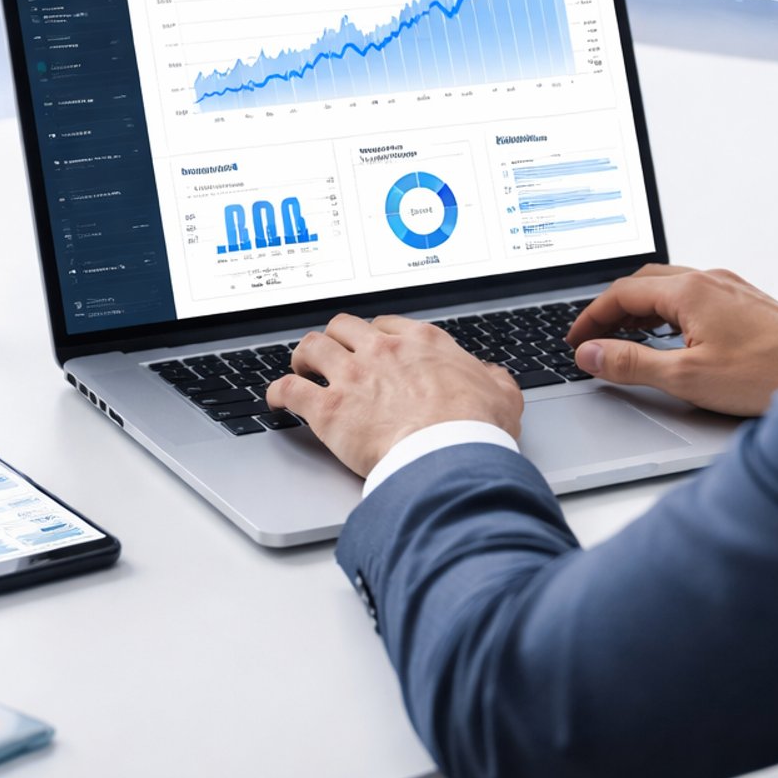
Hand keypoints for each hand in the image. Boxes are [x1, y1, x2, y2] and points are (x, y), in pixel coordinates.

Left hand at [266, 314, 524, 477]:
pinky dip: (278, 393)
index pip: (386, 324)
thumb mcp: (501, 395)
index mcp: (422, 343)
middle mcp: (382, 351)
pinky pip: (290, 390)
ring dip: (303, 357)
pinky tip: (276, 401)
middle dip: (335, 339)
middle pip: (343, 327)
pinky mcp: (329, 409)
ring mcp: (353, 377)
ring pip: (312, 347)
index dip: (375, 335)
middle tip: (333, 354)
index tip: (371, 347)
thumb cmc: (476, 427)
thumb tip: (492, 377)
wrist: (450, 454)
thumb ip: (493, 380)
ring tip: (301, 368)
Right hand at [565, 265, 777, 416]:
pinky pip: (694, 295)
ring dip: (641, 308)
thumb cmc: (769, 374)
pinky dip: (668, 311)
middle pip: (644, 282)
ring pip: (670, 287)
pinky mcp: (748, 303)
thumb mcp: (686, 377)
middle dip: (612, 308)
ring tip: (625, 337)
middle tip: (594, 338)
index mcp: (690, 291)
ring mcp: (732, 289)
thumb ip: (631, 364)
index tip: (576, 341)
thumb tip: (591, 355)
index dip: (591, 317)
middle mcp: (710, 280)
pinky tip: (672, 336)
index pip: (622, 292)